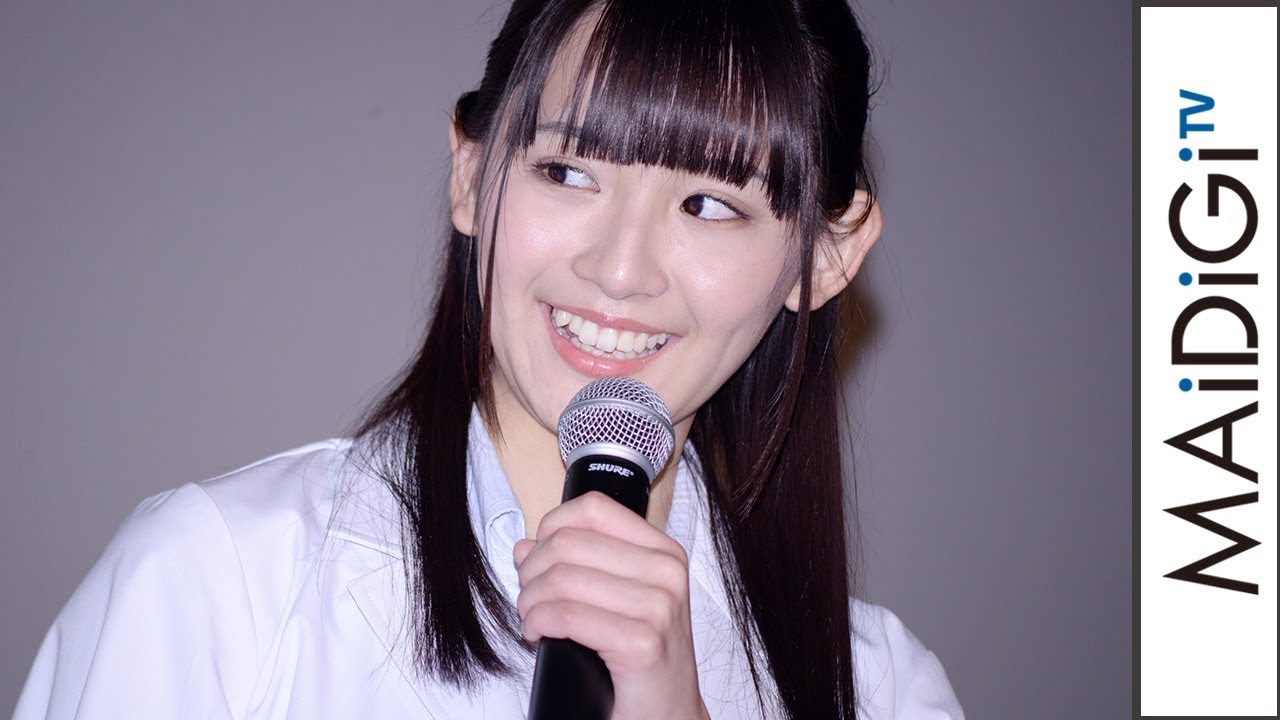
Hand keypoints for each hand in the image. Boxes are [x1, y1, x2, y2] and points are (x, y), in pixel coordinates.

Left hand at [514, 491, 709, 719]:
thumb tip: (526, 546)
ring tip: (533, 620)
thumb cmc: (641, 661)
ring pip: (561, 578)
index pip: (593, 509)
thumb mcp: (616, 600)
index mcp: (664, 552)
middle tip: (530, 598)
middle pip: (569, 543)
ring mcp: (659, 607)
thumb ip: (576, 565)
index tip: (540, 557)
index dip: (552, 527)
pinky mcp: (642, 643)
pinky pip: (566, 616)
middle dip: (533, 571)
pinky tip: (539, 635)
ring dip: (530, 601)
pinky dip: (538, 623)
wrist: (667, 715)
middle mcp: (667, 572)